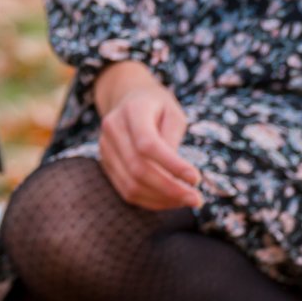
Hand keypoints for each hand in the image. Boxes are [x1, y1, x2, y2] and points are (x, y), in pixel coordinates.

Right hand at [92, 61, 203, 210]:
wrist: (128, 99)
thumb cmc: (158, 107)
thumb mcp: (174, 113)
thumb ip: (173, 139)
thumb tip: (176, 174)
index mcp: (133, 110)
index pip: (147, 144)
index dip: (171, 165)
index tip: (196, 179)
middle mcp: (113, 129)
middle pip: (138, 169)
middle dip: (170, 189)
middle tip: (196, 199)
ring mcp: (105, 148)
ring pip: (130, 185)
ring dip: (161, 199)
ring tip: (186, 200)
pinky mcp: (106, 164)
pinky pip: (126, 191)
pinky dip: (150, 201)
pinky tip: (170, 200)